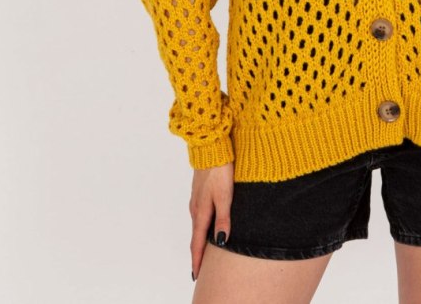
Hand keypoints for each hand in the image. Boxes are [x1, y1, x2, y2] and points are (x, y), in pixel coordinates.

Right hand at [189, 160, 233, 280]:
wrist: (211, 147)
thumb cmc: (220, 170)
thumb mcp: (225, 196)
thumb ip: (223, 219)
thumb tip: (220, 242)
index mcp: (201, 211)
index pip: (198, 242)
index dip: (198, 259)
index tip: (196, 274)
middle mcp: (196, 207)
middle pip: (195, 235)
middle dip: (197, 252)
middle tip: (198, 267)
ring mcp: (196, 198)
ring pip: (197, 223)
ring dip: (198, 238)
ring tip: (202, 250)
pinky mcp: (199, 190)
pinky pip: (198, 213)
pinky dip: (200, 225)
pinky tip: (205, 223)